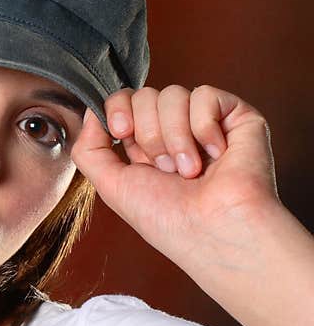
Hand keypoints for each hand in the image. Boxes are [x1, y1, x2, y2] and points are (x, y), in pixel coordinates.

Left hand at [71, 85, 280, 270]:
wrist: (214, 231)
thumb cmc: (168, 220)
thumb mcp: (111, 186)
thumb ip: (89, 149)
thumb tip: (90, 112)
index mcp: (144, 145)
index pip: (122, 101)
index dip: (117, 111)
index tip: (122, 133)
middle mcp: (173, 130)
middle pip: (144, 95)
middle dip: (148, 133)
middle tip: (165, 169)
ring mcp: (205, 122)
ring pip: (172, 94)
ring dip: (175, 136)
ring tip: (189, 169)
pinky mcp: (236, 117)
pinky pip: (205, 95)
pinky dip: (204, 127)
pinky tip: (215, 153)